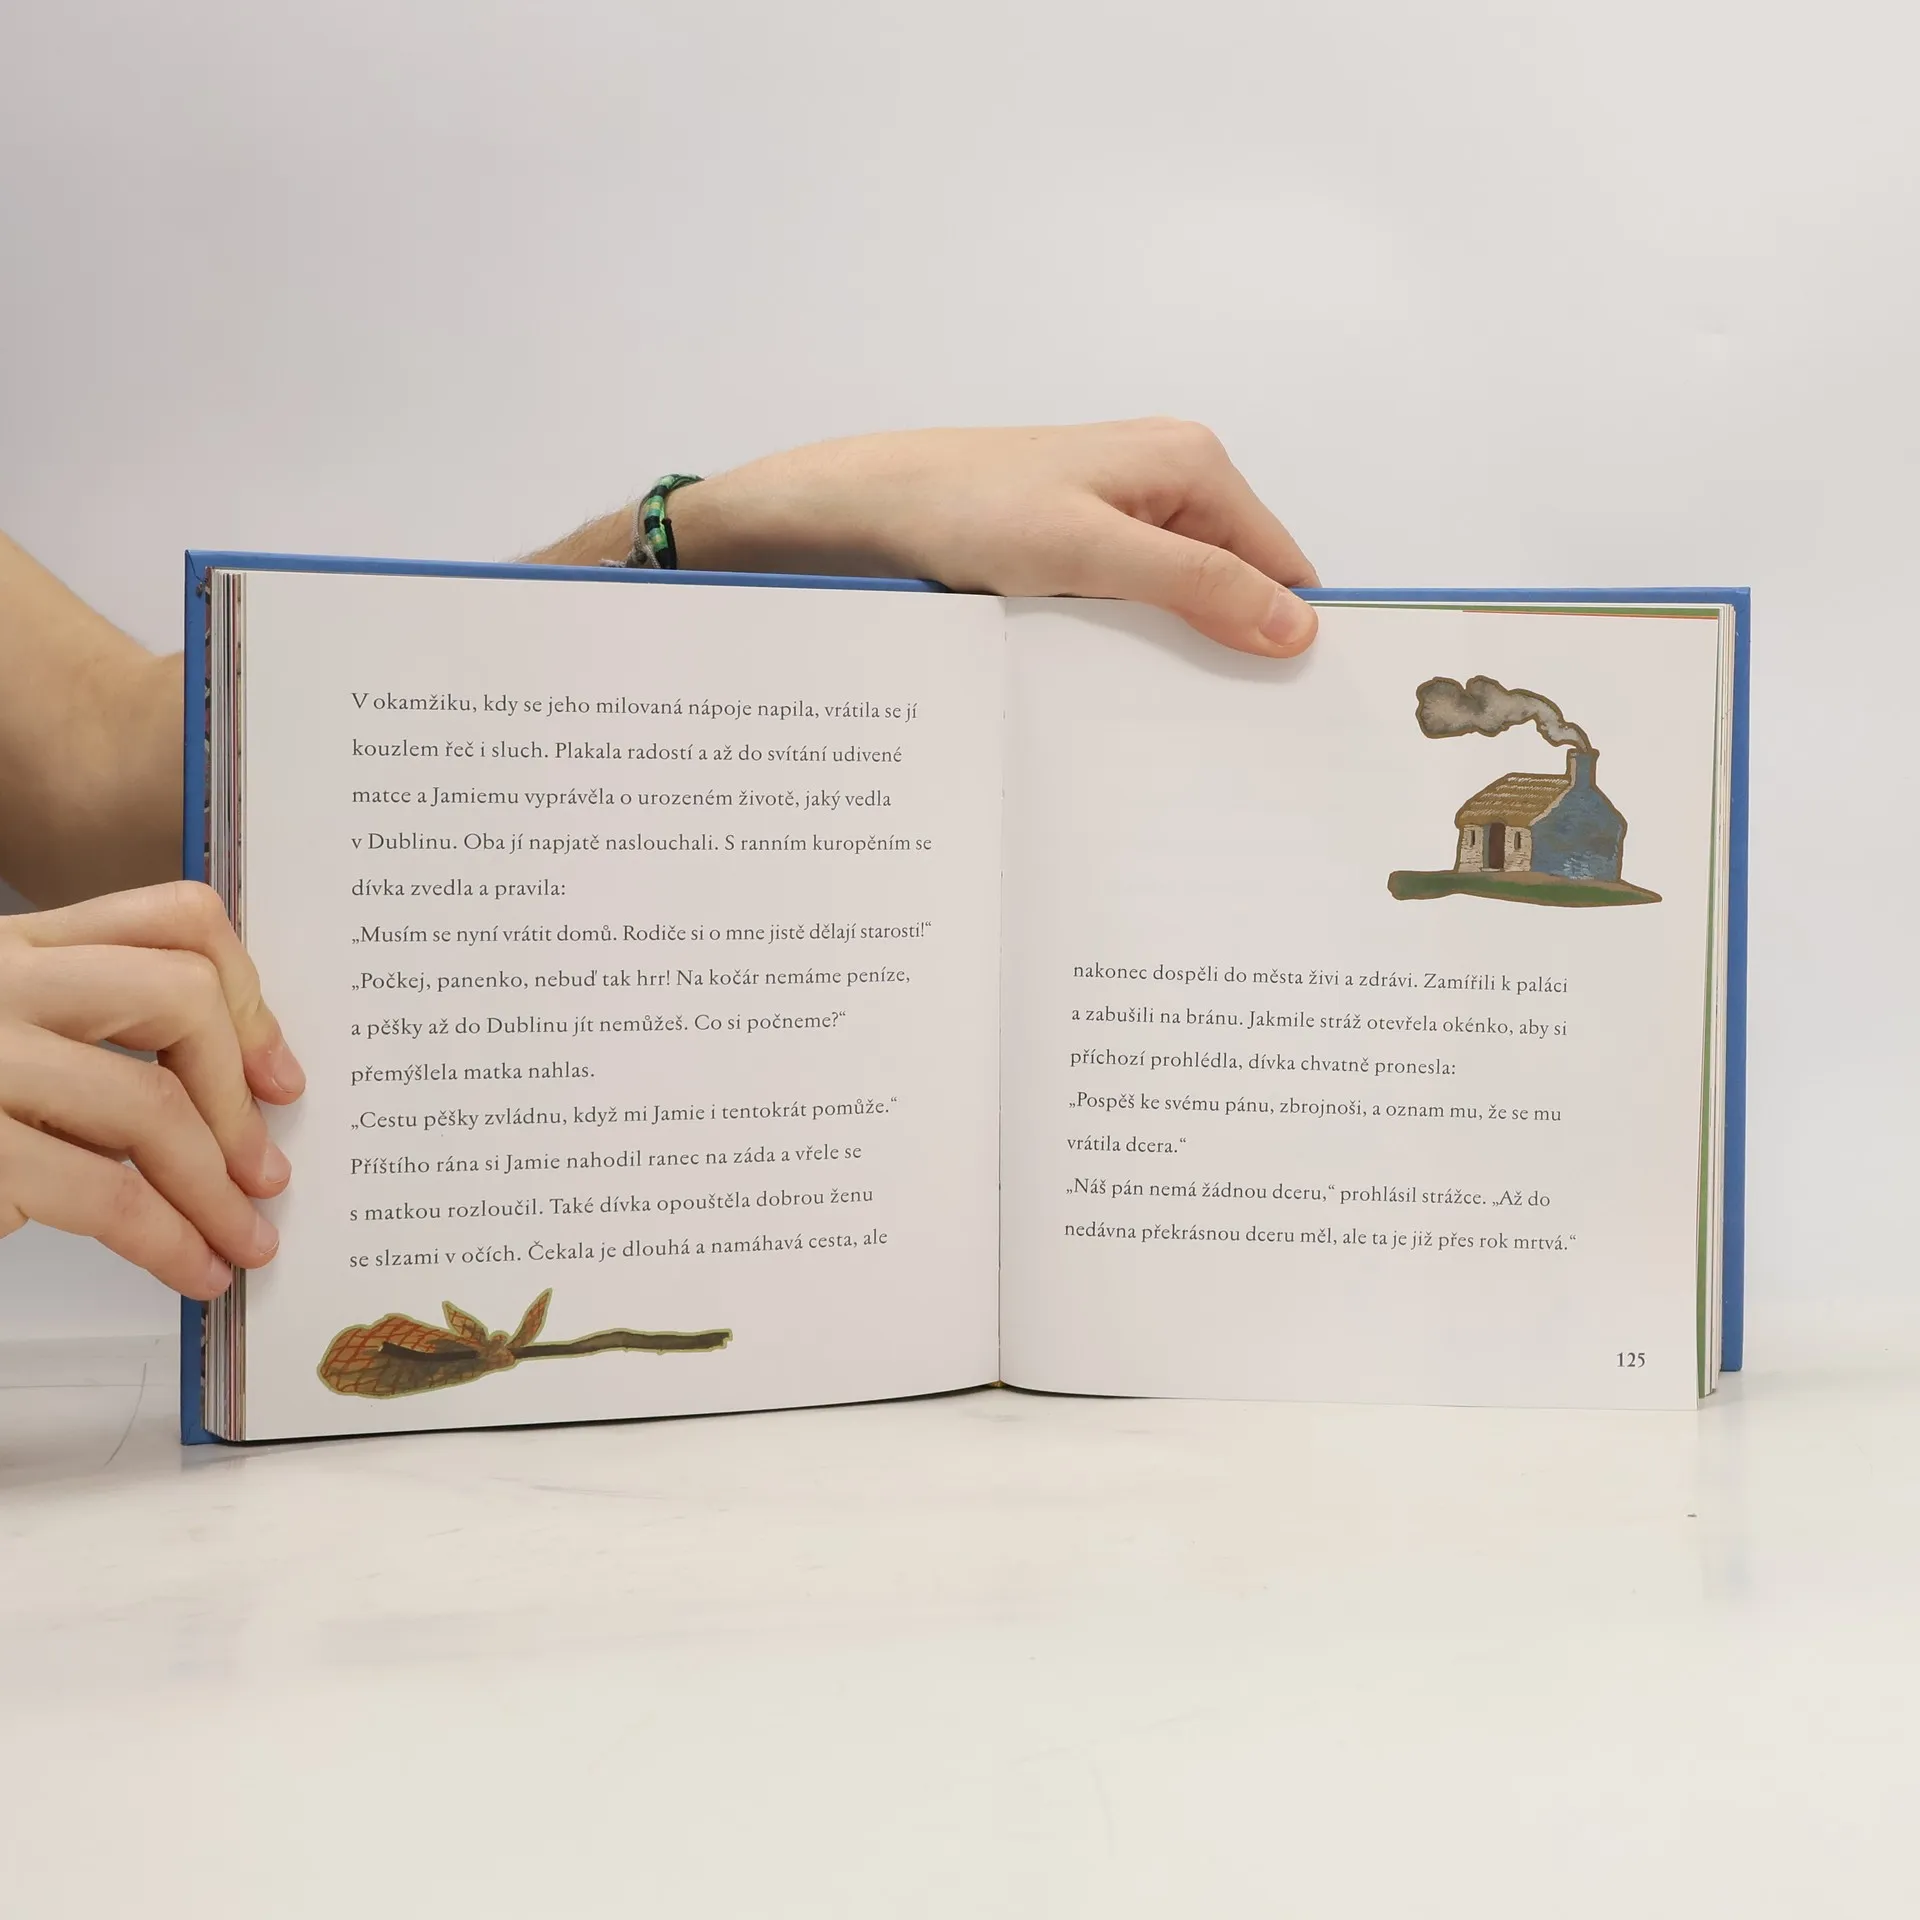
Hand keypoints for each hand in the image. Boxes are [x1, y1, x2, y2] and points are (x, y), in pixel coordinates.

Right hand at [0, 882, 304, 1297]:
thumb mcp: (8, 1039)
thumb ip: (91, 1036)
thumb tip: (238, 1096)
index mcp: (14, 947)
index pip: (175, 918)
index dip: (250, 996)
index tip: (277, 1077)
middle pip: (178, 997)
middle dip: (237, 1099)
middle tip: (264, 1173)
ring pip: (150, 1106)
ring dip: (215, 1192)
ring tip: (244, 1244)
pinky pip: (103, 1194)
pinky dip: (167, 1240)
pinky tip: (191, 1269)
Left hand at [534, 420, 1320, 657]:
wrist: (863, 508)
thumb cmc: (964, 508)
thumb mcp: (1093, 552)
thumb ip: (1199, 586)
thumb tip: (1294, 625)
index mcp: (1191, 464)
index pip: (1282, 563)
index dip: (1288, 634)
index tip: (1286, 708)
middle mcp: (1166, 482)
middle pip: (1236, 586)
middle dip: (1230, 651)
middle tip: (1220, 731)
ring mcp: (1120, 516)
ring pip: (1180, 604)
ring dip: (1173, 653)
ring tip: (1157, 713)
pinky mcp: (1079, 547)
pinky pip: (1130, 607)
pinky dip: (1127, 644)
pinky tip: (1107, 683)